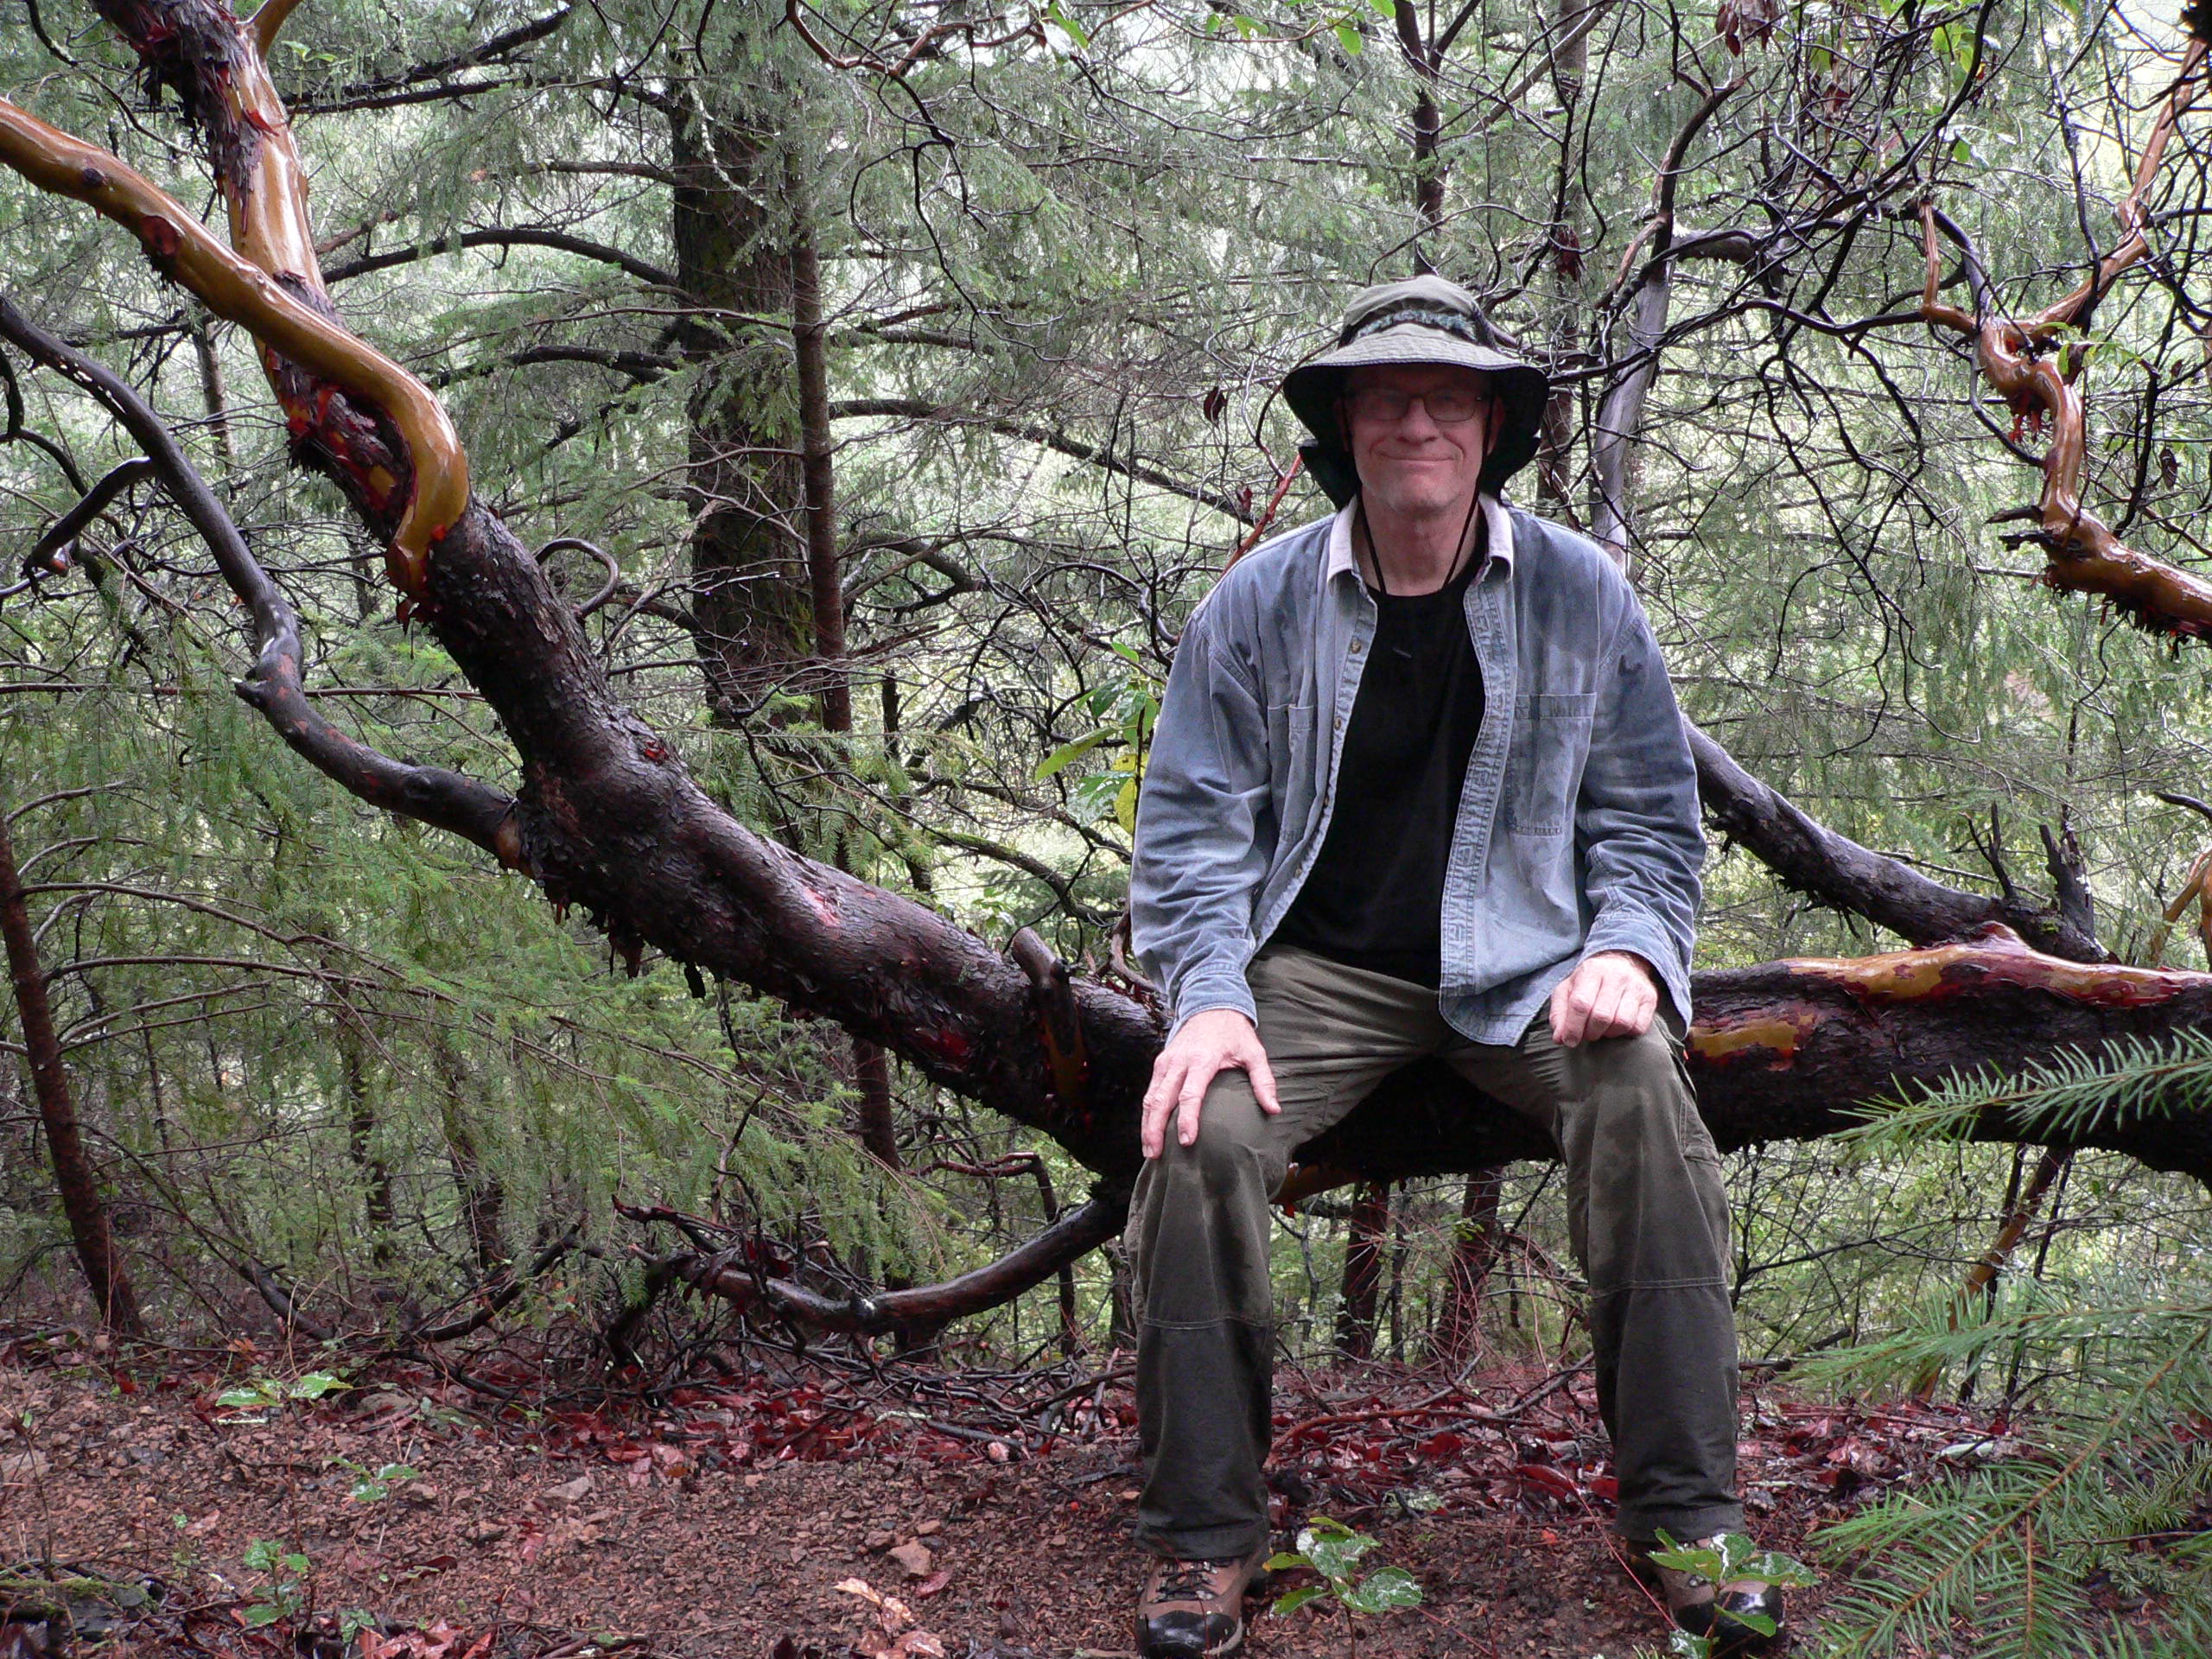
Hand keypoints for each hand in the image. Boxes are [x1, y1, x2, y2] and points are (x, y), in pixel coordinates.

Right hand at [1141, 1007, 1279, 1157]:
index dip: (1187, 1119)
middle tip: (1155, 1155)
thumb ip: (1263, 1081)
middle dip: (1155, 1129)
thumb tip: (1274, 1109)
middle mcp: (1179, 1061)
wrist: (1211, 1004)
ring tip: (1149, 1150)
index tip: (1186, 1141)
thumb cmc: (1234, 1033)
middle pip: (1162, 1099)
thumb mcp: (1254, 1052)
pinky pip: (1151, 1091)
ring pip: (1151, 1097)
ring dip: (1147, 1124)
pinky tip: (1149, 1131)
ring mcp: (1166, 1062)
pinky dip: (1147, 1113)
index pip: (1190, 1094)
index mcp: (1203, 1059)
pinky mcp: (1160, 1063)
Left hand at [1548, 951, 1659, 1047]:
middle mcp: (1616, 976)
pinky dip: (1626, 1033)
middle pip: (1601, 1016)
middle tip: (1586, 1033)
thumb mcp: (1567, 989)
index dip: (1573, 1027)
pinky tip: (1618, 1026)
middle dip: (1590, 1032)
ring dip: (1608, 1033)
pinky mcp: (1650, 998)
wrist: (1622, 962)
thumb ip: (1559, 1013)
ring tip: (1602, 1029)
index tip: (1569, 1040)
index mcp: (1591, 970)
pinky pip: (1639, 1027)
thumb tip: (1559, 1038)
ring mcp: (1636, 986)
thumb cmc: (1590, 981)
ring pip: (1622, 1023)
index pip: (1581, 1003)